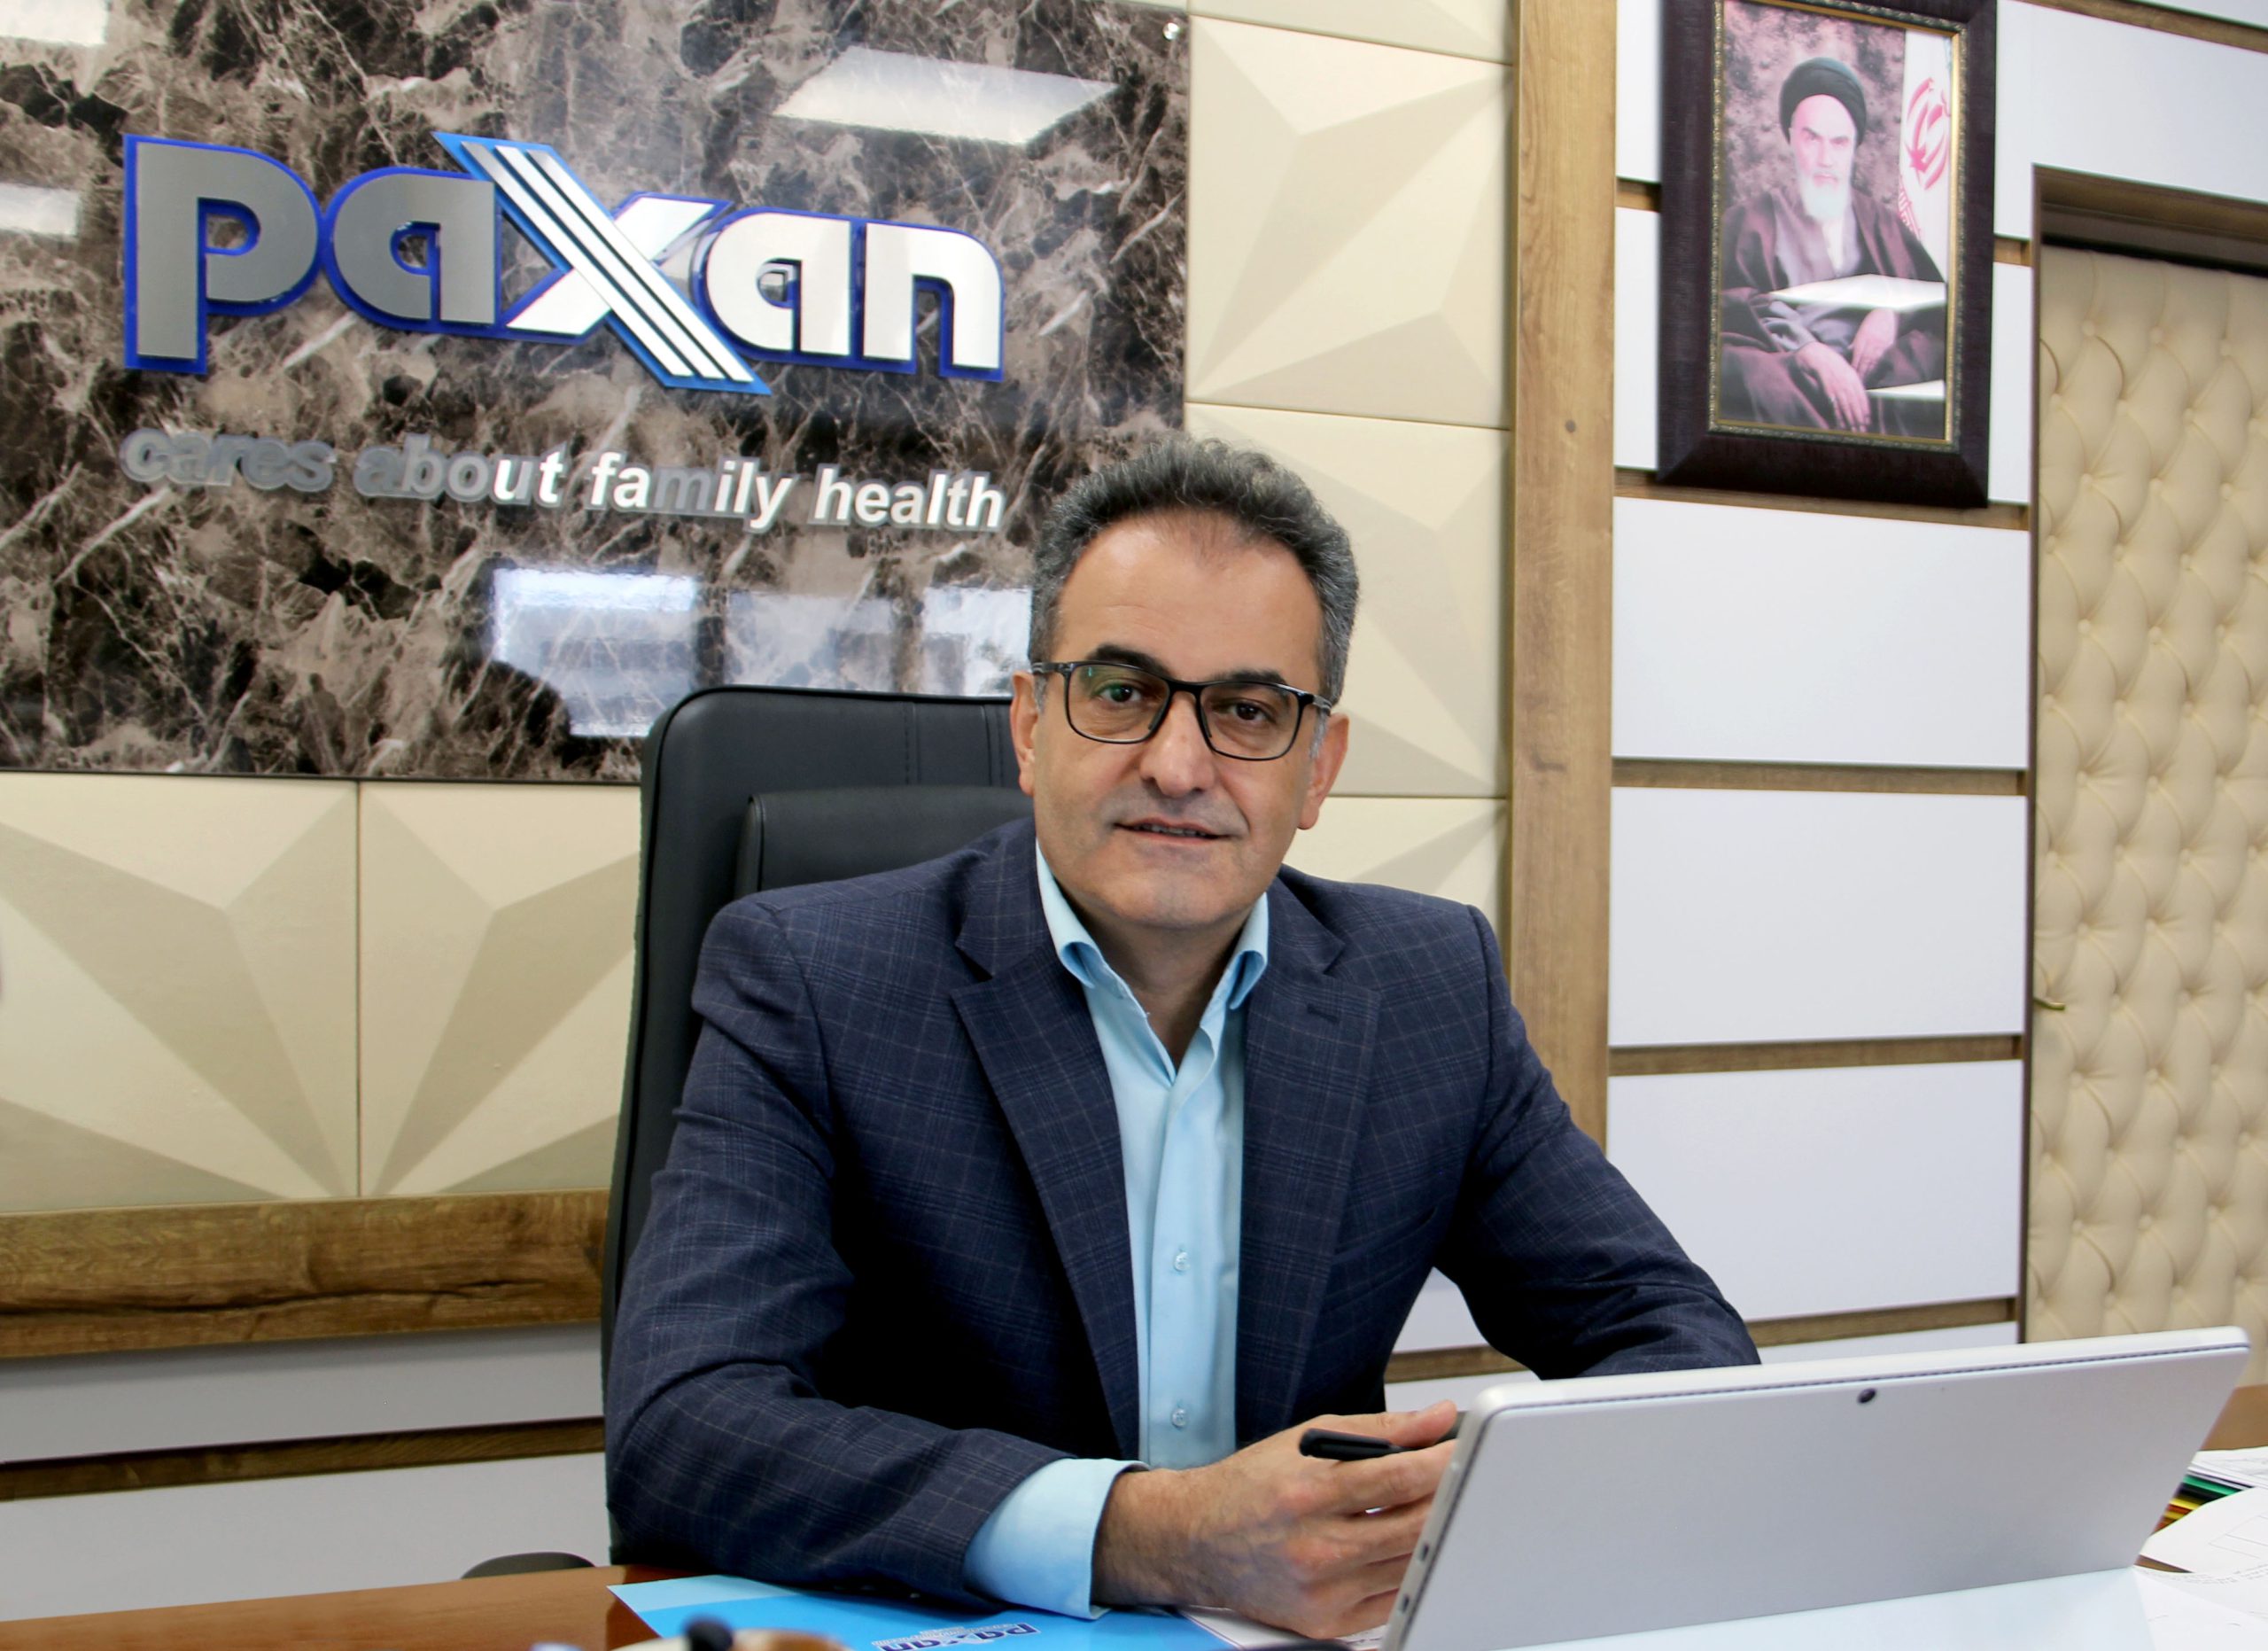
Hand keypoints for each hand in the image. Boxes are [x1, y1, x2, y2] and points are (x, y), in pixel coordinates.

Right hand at [1091, 1401, 1458, 1637]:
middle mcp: (1314, 1547)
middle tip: (1459, 1478)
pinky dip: (1407, 1571)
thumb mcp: (1308, 1440)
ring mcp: (1322, 1591)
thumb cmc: (1253, 1485)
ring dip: (1432, 1534)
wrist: (1199, 1541)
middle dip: (1447, 1498)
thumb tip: (1437, 1420)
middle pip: (1412, 1526)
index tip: (1459, 1449)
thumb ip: (1381, 1430)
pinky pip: (1391, 1599)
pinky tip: (1405, 1546)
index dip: (1440, 1463)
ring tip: (1433, 1508)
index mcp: (1308, 1493)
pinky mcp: (1325, 1622)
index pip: (1396, 1479)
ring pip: (1408, 1564)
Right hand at [1792, 339, 1872, 430]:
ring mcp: (1838, 383)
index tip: (1867, 421)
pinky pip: (1834, 403)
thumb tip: (1851, 395)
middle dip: (1859, 418)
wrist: (1813, 353)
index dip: (1865, 409)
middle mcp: (1847, 380)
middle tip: (1861, 431)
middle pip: (1856, 402)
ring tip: (1852, 430)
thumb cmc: (1826, 362)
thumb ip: (1847, 381)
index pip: (1862, 396)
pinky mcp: (1827, 386)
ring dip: (1850, 419)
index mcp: (1853, 376)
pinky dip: (1838, 414)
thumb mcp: (1841, 370)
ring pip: (1847, 404)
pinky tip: (1840, 423)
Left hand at [1849, 307, 1898, 380]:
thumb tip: (1849, 350)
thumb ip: (1856, 342)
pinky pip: (1882, 357)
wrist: (1887, 313)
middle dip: (1860, 373)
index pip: (1856, 357)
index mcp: (1862, 340)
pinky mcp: (1888, 345)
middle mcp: (1871, 344)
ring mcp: (1880, 345)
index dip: (1854, 367)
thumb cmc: (1872, 321)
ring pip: (1873, 361)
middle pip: (1864, 362)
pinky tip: (1875, 372)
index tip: (1850, 375)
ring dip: (1869, 372)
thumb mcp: (1861, 330)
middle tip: (1857, 382)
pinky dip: (1878, 366)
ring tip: (1865, 381)